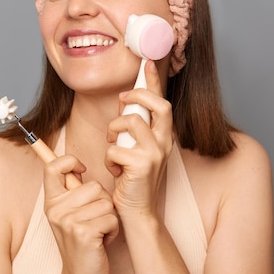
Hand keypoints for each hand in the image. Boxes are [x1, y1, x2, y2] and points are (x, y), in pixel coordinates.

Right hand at [43, 154, 118, 273]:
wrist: (81, 272)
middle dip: (103, 202)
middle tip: (93, 220)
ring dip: (109, 218)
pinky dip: (113, 230)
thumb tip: (76, 165)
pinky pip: (111, 218)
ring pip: (107, 202)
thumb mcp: (67, 213)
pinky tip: (102, 239)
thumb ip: (70, 191)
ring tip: (98, 230)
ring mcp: (68, 221)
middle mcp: (56, 209)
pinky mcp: (83, 232)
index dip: (70, 161)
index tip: (81, 170)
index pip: (53, 167)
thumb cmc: (80, 240)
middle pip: (94, 186)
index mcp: (51, 201)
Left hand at [105, 60, 174, 218]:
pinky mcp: (143, 165)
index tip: (148, 62)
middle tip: (122, 98)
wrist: (138, 212)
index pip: (162, 102)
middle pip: (158, 104)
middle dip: (138, 95)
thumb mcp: (135, 149)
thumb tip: (125, 102)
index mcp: (163, 136)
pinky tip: (115, 169)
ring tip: (112, 146)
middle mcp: (164, 142)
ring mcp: (156, 153)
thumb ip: (133, 127)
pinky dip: (109, 158)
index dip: (154, 81)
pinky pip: (115, 147)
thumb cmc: (134, 181)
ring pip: (131, 121)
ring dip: (114, 131)